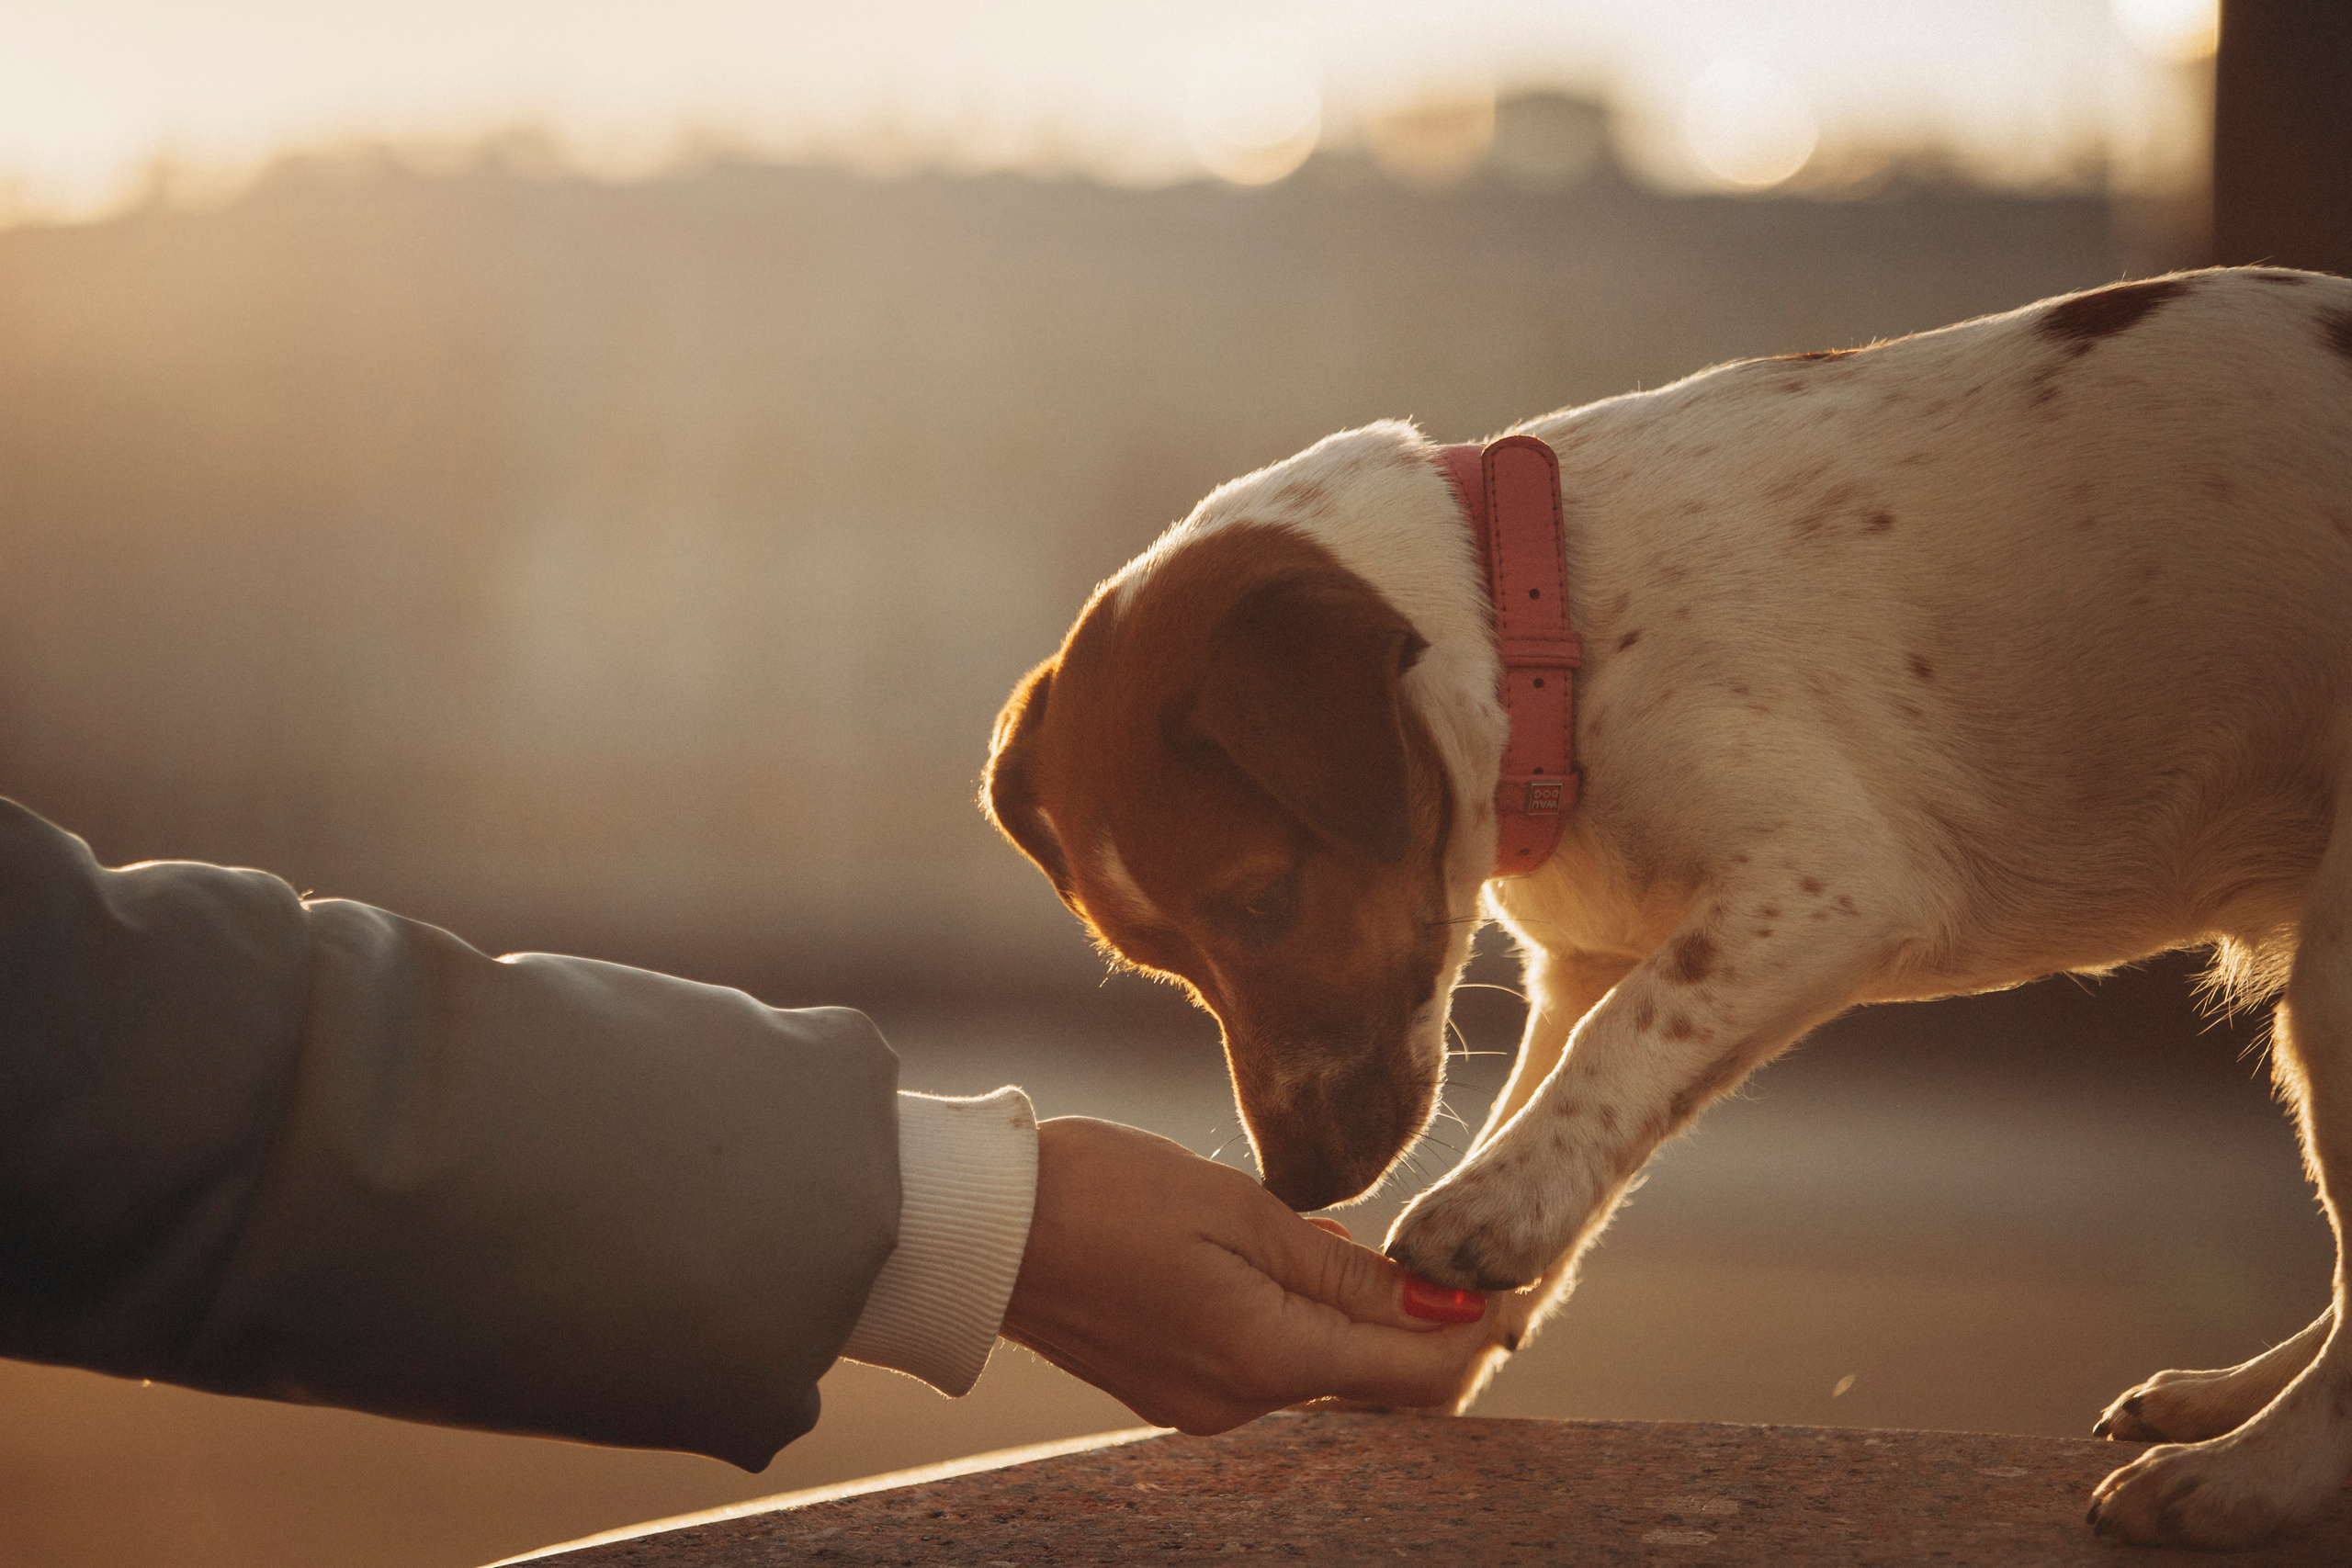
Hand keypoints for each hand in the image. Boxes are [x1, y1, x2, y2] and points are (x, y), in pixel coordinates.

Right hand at [999, 1117, 1489, 1434]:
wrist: (982, 1229)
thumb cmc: (1104, 1194)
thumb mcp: (1239, 1209)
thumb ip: (1346, 1267)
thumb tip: (1445, 1303)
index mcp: (1268, 1359)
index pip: (1418, 1374)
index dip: (1477, 1330)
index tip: (1511, 1276)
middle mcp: (1243, 1405)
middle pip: (1379, 1384)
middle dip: (1429, 1329)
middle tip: (1462, 1258)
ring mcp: (1205, 1406)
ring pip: (1327, 1373)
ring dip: (1365, 1321)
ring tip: (1384, 1248)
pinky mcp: (1175, 1390)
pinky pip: (1273, 1366)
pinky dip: (1307, 1324)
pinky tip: (1303, 1265)